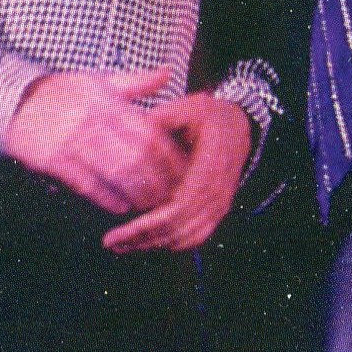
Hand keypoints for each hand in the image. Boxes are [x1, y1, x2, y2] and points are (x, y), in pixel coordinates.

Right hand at [5, 66, 186, 215]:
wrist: (12, 100)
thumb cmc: (62, 92)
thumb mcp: (98, 80)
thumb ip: (135, 82)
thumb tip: (168, 73)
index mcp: (108, 101)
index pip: (148, 129)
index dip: (169, 152)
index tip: (184, 168)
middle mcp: (93, 120)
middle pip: (136, 153)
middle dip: (158, 177)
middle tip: (174, 193)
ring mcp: (71, 141)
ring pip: (114, 171)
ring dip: (136, 191)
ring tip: (152, 204)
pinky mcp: (51, 160)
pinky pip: (84, 183)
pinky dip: (105, 197)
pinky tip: (121, 206)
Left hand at [102, 94, 252, 253]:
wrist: (239, 124)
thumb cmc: (209, 116)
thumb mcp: (187, 107)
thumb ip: (161, 119)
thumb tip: (131, 131)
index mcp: (211, 164)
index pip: (178, 206)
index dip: (148, 224)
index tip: (118, 231)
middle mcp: (218, 189)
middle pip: (179, 227)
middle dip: (143, 238)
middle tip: (112, 242)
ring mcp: (220, 202)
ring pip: (187, 237)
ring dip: (154, 244)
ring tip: (123, 244)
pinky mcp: (218, 210)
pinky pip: (197, 237)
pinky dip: (172, 244)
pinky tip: (148, 242)